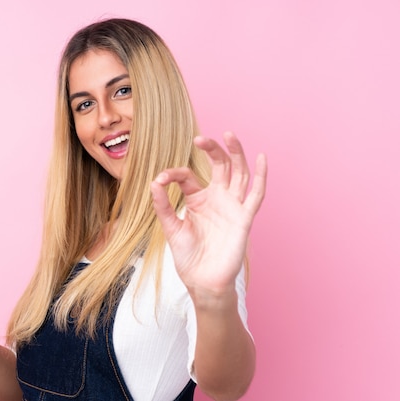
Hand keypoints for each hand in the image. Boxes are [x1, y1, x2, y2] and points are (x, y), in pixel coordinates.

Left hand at [150, 132, 266, 299]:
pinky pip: (256, 194)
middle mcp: (217, 198)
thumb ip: (163, 205)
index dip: (174, 174)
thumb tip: (154, 181)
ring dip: (236, 154)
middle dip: (212, 150)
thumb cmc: (188, 257)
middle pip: (219, 166)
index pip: (188, 176)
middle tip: (200, 139)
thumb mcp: (171, 227)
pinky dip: (261, 176)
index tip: (161, 179)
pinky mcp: (243, 218)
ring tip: (229, 135)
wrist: (202, 281)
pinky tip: (261, 158)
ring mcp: (232, 206)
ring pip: (239, 173)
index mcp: (198, 199)